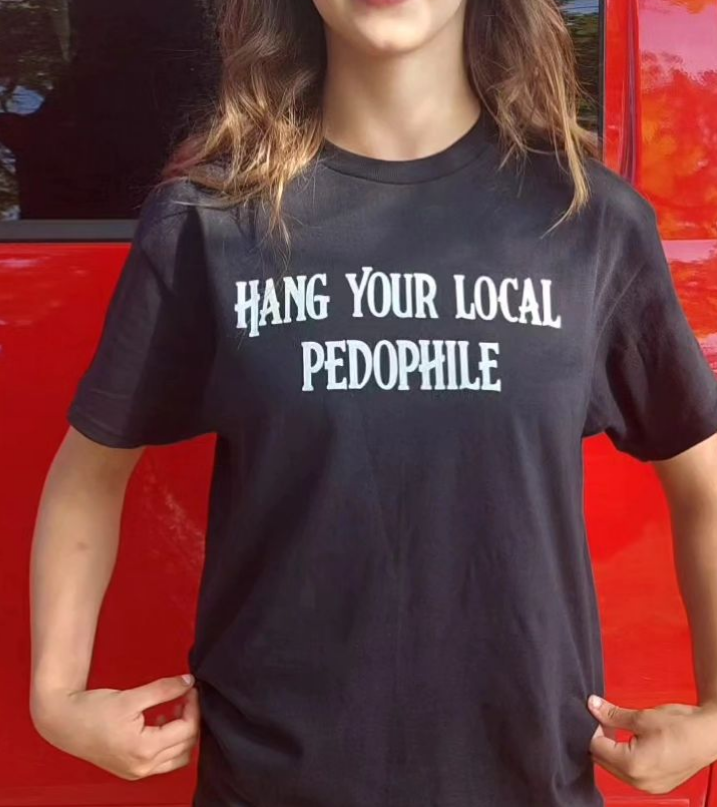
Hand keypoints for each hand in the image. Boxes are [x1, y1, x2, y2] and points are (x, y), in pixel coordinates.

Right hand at [31, 673, 199, 779]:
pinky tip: (160, 720)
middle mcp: (142, 767)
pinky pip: (162, 761)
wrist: (63, 722)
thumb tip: (188, 682)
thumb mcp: (132, 696)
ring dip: (182, 734)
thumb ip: (164, 689)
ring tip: (175, 709)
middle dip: (191, 719)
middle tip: (186, 696)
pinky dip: (169, 743)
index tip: (190, 688)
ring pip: (177, 757)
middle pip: (186, 745)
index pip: (186, 730)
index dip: (193, 706)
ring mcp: (136, 772)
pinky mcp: (131, 770)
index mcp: (144, 750)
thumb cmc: (93, 710)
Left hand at [587, 693, 716, 794]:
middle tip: (606, 720)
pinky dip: (625, 758)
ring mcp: (649, 787)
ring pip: (616, 769)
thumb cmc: (680, 727)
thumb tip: (592, 705)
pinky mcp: (658, 785)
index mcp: (632, 766)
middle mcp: (639, 782)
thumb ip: (612, 714)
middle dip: (601, 740)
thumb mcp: (641, 716)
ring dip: (612, 750)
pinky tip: (631, 742)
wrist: (709, 735)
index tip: (597, 715)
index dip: (594, 728)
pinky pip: (631, 774)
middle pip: (604, 761)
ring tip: (619, 729)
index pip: (596, 747)